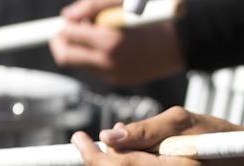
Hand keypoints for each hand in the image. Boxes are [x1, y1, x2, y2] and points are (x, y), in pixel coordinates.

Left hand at [50, 0, 183, 86]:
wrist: (182, 44)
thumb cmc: (155, 19)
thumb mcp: (123, 3)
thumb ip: (92, 7)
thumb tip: (68, 16)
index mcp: (109, 40)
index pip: (67, 36)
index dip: (63, 26)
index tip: (66, 21)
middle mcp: (108, 62)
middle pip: (65, 57)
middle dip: (61, 42)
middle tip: (69, 30)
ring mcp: (113, 74)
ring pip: (78, 64)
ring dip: (78, 49)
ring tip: (96, 33)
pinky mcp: (119, 80)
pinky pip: (95, 68)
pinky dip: (94, 56)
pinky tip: (110, 44)